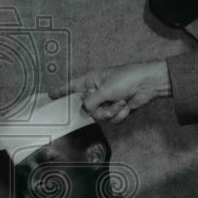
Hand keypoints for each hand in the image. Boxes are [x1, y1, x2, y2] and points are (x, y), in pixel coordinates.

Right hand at [51, 61, 170, 122]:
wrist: (147, 84)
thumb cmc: (126, 78)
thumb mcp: (104, 90)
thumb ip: (90, 103)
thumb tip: (84, 112)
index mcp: (91, 81)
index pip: (71, 87)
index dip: (60, 92)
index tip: (50, 96)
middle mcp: (97, 91)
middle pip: (86, 109)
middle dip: (99, 109)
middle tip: (108, 102)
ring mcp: (107, 101)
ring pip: (100, 116)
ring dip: (111, 111)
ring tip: (121, 101)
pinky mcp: (116, 109)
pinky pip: (112, 119)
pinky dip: (120, 114)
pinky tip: (126, 105)